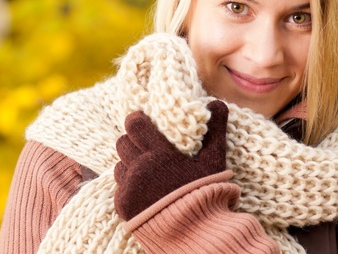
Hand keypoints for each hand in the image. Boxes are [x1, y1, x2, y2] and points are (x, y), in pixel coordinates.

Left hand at [114, 100, 227, 220]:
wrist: (196, 234)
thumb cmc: (207, 194)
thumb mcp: (214, 162)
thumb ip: (215, 131)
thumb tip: (217, 103)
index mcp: (159, 153)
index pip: (134, 123)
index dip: (136, 120)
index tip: (143, 122)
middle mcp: (139, 168)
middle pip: (123, 143)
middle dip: (133, 143)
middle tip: (147, 150)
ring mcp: (129, 187)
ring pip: (119, 165)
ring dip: (130, 165)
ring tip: (148, 174)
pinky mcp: (123, 205)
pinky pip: (119, 187)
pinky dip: (129, 187)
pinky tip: (146, 193)